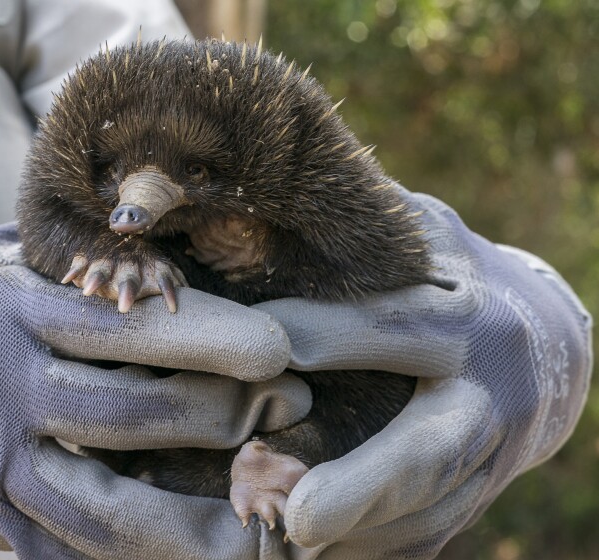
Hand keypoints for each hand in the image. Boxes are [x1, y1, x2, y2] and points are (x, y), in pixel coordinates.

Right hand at [0, 224, 311, 558]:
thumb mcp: (5, 257)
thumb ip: (82, 254)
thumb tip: (177, 235)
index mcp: (18, 314)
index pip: (122, 328)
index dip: (206, 339)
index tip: (280, 349)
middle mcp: (10, 392)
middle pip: (131, 416)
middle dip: (222, 417)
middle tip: (290, 408)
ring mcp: (0, 465)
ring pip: (106, 510)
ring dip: (192, 526)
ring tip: (264, 527)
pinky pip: (69, 553)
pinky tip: (195, 556)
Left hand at [254, 189, 592, 557]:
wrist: (551, 347)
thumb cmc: (462, 278)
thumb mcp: (428, 238)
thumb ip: (371, 230)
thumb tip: (283, 188)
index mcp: (467, 319)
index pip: (392, 326)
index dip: (326, 334)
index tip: (259, 346)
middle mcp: (487, 397)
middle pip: (429, 449)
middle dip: (364, 485)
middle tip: (296, 518)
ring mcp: (491, 459)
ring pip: (425, 515)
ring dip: (354, 537)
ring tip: (279, 545)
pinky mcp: (478, 497)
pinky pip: (425, 537)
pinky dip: (368, 551)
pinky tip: (310, 557)